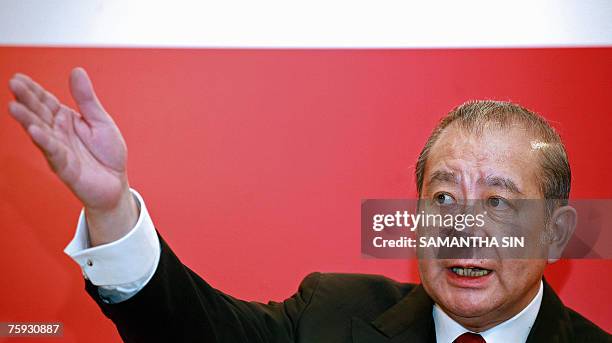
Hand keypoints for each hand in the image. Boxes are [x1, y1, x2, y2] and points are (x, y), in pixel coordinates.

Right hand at [8, 67, 137, 244]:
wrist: (116, 183)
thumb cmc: (107, 153)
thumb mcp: (100, 120)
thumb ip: (87, 99)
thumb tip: (77, 71)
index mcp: (65, 120)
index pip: (46, 101)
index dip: (33, 90)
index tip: (19, 77)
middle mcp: (58, 133)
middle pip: (39, 114)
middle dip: (26, 100)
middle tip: (13, 84)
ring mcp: (59, 150)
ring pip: (40, 132)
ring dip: (27, 120)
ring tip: (14, 107)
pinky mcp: (65, 168)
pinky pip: (53, 153)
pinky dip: (44, 141)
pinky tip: (34, 130)